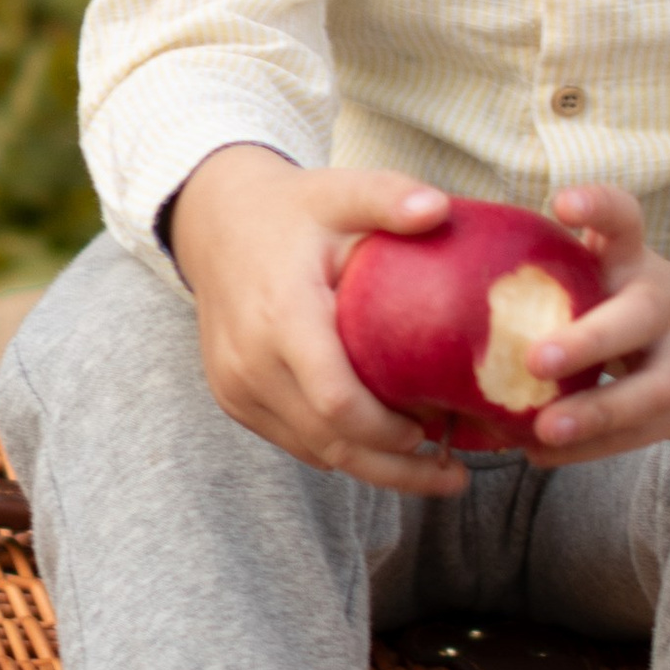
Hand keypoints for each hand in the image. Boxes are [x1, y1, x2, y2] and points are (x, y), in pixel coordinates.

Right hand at [165, 146, 471, 495]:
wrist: (214, 222)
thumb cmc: (291, 211)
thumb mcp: (338, 192)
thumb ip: (387, 196)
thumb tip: (441, 208)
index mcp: (281, 315)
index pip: (335, 400)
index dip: (387, 429)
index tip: (434, 432)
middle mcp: (250, 361)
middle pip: (329, 442)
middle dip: (394, 469)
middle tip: (454, 477)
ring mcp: (236, 386)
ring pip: (313, 451)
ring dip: (371, 467)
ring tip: (431, 468)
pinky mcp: (232, 398)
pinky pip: (294, 440)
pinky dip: (339, 448)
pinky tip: (382, 445)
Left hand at [524, 186, 669, 462]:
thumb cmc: (622, 302)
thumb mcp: (603, 271)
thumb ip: (545, 271)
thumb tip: (438, 290)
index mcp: (632, 261)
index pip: (624, 220)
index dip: (599, 207)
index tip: (563, 202)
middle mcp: (662, 304)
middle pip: (639, 316)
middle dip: (590, 339)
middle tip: (537, 359)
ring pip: (649, 389)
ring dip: (596, 412)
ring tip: (545, 430)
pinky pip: (636, 434)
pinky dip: (589, 448)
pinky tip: (539, 452)